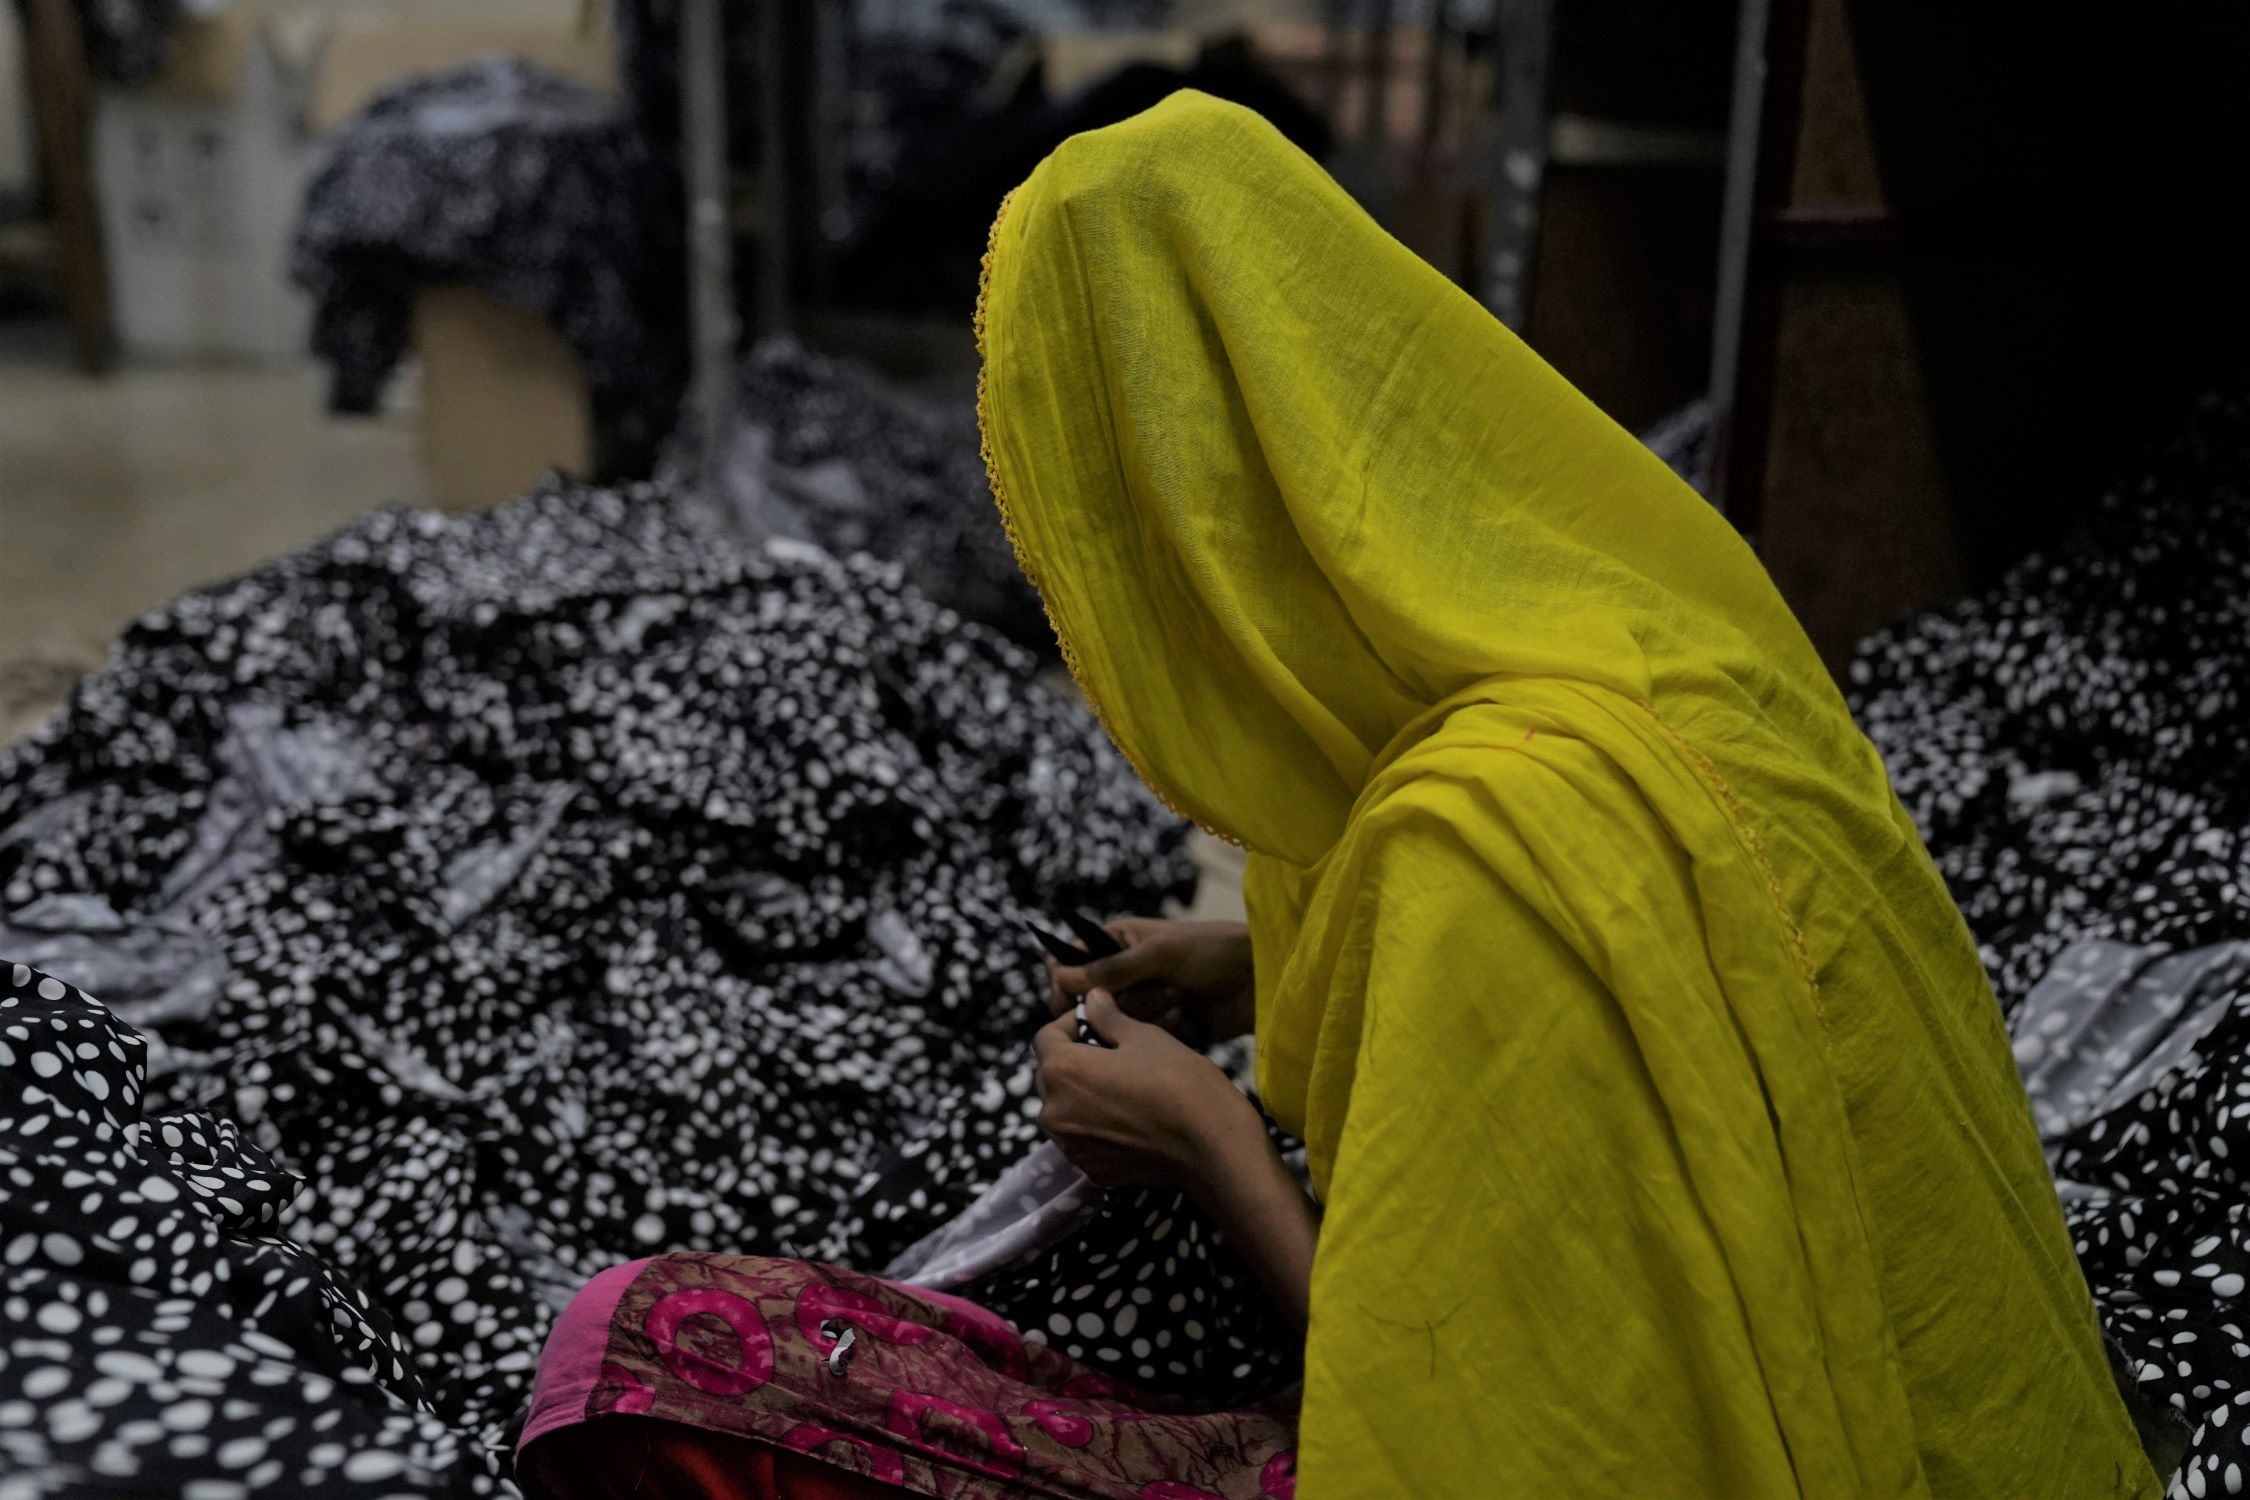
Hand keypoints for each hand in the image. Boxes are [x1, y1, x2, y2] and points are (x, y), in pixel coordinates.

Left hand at [1033, 989, 1264, 1188]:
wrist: (1213, 1146)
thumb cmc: (1179, 1081)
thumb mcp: (1145, 1037)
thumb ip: (1108, 1018)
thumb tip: (1092, 998)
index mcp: (1061, 1071)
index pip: (1046, 1037)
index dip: (1071, 1023)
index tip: (1100, 1023)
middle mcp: (1053, 1112)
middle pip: (1051, 1075)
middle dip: (1075, 1060)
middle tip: (1115, 1054)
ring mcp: (1071, 1147)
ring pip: (1065, 1109)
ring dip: (1083, 1095)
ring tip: (1124, 1089)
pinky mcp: (1091, 1170)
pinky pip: (1083, 1139)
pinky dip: (1097, 1127)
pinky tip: (1132, 1120)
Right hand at [1048, 918, 1255, 1047]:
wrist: (1261, 980)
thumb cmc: (1212, 950)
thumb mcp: (1159, 953)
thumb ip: (1109, 968)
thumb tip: (1059, 977)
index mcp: (1116, 943)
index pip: (1070, 966)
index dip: (1067, 986)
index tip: (1074, 1003)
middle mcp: (1124, 974)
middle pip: (1093, 1003)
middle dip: (1128, 1000)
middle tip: (1165, 986)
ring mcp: (1142, 1003)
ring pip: (1116, 1025)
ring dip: (1150, 1014)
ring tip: (1181, 998)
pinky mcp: (1159, 1030)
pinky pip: (1141, 1041)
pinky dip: (1163, 1032)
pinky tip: (1188, 1018)